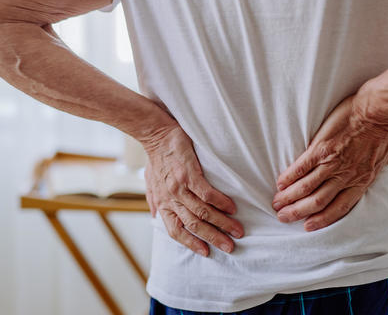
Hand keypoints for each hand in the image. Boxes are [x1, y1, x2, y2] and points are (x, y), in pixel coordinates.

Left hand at [143, 124, 243, 256]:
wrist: (156, 134)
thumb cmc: (155, 159)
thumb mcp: (150, 184)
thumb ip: (155, 201)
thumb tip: (156, 216)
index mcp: (163, 204)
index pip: (176, 230)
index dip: (191, 243)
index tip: (206, 252)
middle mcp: (171, 199)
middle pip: (193, 225)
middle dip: (213, 238)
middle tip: (230, 247)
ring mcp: (180, 187)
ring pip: (203, 212)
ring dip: (222, 223)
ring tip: (237, 230)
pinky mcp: (189, 174)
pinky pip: (207, 194)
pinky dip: (221, 203)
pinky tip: (232, 208)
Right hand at [272, 94, 387, 230]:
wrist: (378, 110)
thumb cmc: (387, 129)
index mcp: (362, 180)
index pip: (340, 208)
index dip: (322, 220)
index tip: (308, 226)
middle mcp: (345, 177)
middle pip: (318, 202)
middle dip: (298, 212)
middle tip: (283, 218)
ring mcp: (331, 163)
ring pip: (307, 188)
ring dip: (290, 198)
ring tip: (277, 203)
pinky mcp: (320, 149)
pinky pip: (301, 168)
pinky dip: (289, 178)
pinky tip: (280, 183)